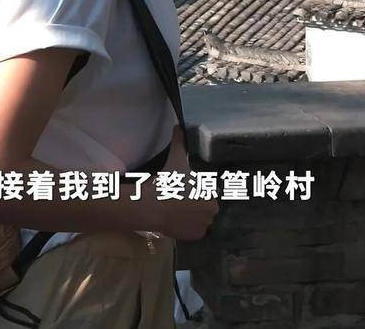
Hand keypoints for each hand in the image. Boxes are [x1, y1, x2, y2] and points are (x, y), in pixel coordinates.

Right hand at [142, 125, 218, 241]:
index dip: (193, 190)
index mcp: (211, 196)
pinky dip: (185, 227)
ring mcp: (202, 228)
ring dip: (190, 216)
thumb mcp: (176, 159)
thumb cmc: (168, 182)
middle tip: (177, 198)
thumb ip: (180, 141)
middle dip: (193, 204)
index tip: (181, 188)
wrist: (152, 206)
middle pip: (203, 207)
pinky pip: (192, 232)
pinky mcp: (193, 238)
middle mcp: (211, 214)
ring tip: (174, 208)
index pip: (205, 193)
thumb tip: (178, 125)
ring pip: (198, 219)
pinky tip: (174, 219)